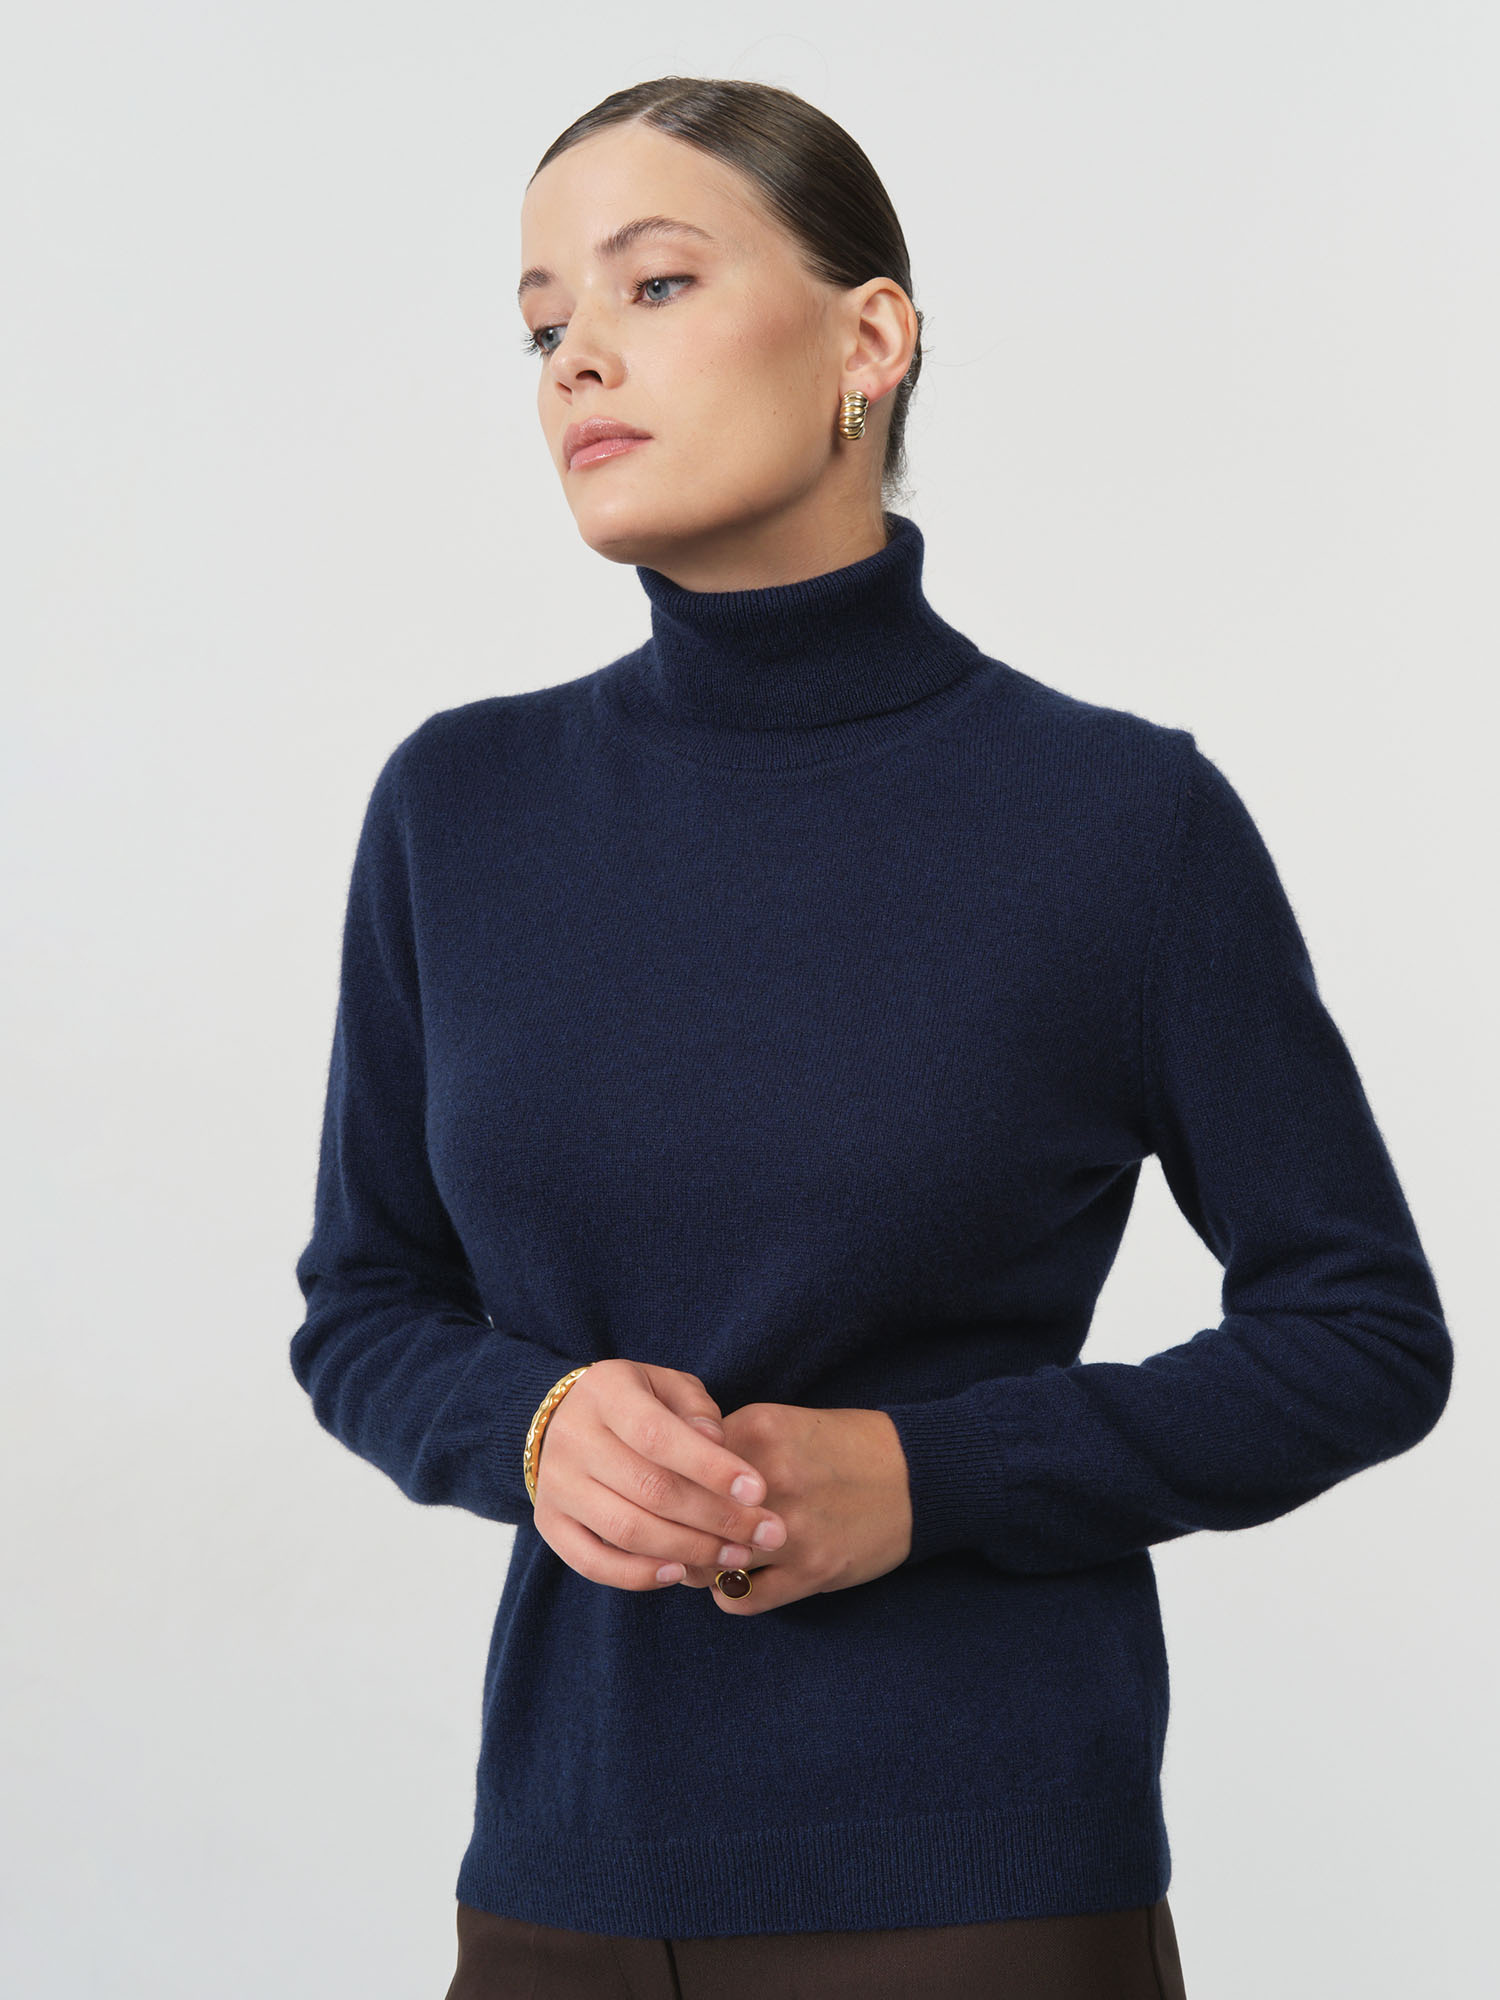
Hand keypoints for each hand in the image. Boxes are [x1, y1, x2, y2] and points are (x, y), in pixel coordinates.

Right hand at [530, 1358, 789, 1588]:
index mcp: (605, 1392)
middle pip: (650, 1489)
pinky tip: (681, 1572)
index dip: (711, 1467)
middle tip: (766, 1534)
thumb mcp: (668, 1386)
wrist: (563, 1418)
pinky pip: (592, 1562)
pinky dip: (638, 1575)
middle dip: (716, 1518)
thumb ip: (696, 1410)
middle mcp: (572, 1438)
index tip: (759, 1491)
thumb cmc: (636, 1402)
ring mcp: (555, 1484)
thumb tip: (716, 1444)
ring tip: (736, 1556)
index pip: (659, 1437)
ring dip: (689, 1550)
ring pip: (627, 1530)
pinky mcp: (549, 1523)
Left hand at [675, 1403, 912, 1614]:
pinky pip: (740, 1598)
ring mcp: (791, 1528)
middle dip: (672, 1528)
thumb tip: (672, 1477)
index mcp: (758, 1429)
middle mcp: (770, 1477)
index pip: (678, 1461)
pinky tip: (732, 1583)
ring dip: (697, 1564)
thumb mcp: (783, 1423)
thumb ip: (729, 1444)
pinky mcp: (812, 1570)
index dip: (665, 1481)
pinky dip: (727, 1595)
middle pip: (687, 1513)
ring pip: (707, 1560)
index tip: (665, 1494)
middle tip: (672, 1534)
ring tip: (701, 1560)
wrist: (917, 1476)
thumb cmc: (842, 1447)